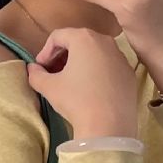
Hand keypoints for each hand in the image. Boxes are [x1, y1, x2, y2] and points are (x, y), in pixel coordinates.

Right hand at [26, 26, 139, 140]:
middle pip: (78, 41)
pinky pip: (109, 66)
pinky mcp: (130, 74)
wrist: (109, 126)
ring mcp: (121, 57)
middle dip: (62, 56)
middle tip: (53, 73)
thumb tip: (32, 69)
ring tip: (71, 82)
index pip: (57, 36)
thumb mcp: (49, 87)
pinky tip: (91, 90)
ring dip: (80, 63)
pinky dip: (97, 72)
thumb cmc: (76, 100)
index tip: (40, 69)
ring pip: (95, 53)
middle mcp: (105, 41)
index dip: (45, 51)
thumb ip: (36, 74)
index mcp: (84, 38)